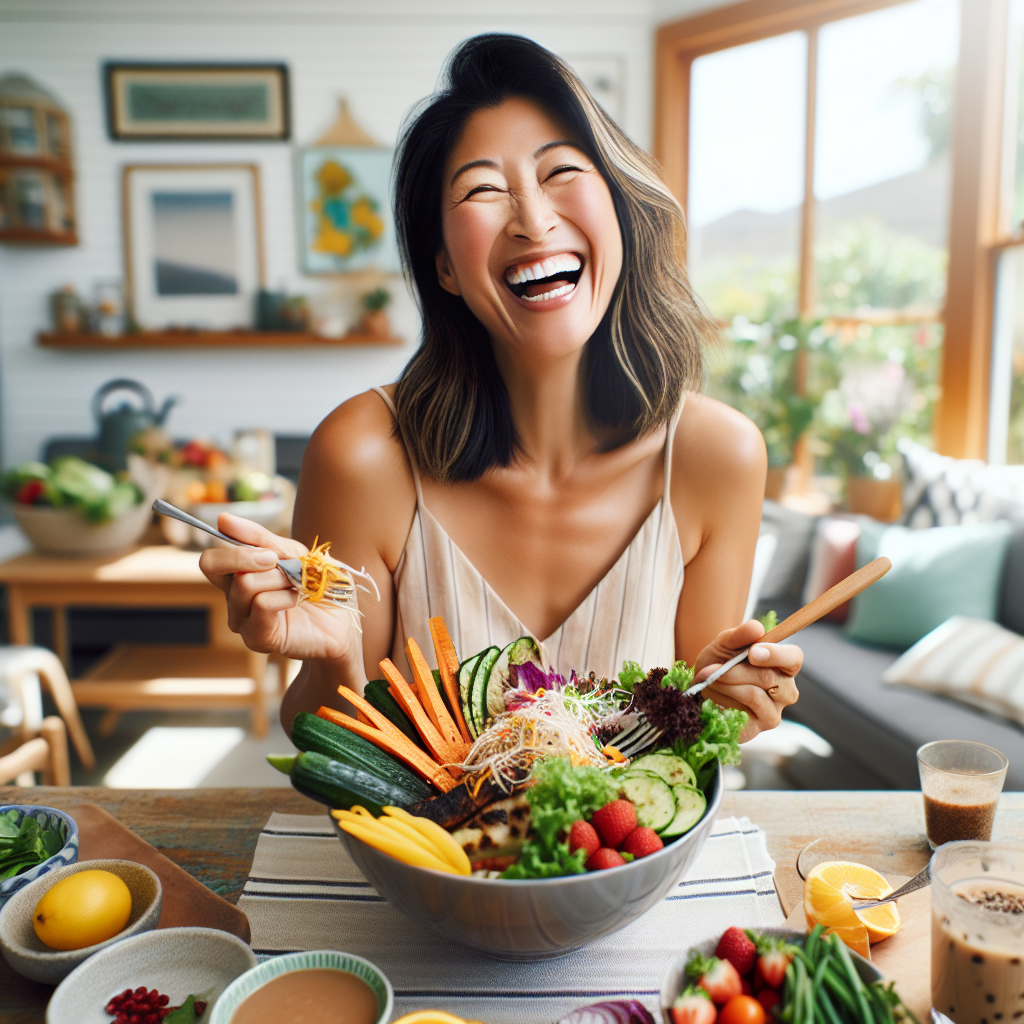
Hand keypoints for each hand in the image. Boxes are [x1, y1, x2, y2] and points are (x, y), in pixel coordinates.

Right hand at [198, 513, 355, 663]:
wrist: (344, 617)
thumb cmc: (318, 585)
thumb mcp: (293, 553)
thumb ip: (259, 539)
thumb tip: (222, 519)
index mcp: (238, 576)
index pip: (211, 558)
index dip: (233, 545)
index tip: (267, 548)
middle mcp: (234, 598)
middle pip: (211, 565)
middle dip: (247, 555)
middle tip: (277, 560)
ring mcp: (243, 619)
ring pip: (244, 584)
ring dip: (279, 577)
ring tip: (298, 585)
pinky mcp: (257, 637)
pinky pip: (261, 604)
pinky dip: (286, 596)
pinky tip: (297, 600)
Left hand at [692, 620, 800, 741]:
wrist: (700, 687)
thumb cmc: (719, 662)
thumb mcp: (725, 643)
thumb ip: (740, 634)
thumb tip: (757, 628)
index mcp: (784, 666)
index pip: (794, 658)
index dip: (776, 654)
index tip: (753, 652)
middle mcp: (785, 691)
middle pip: (770, 678)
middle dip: (735, 671)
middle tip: (712, 669)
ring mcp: (773, 713)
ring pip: (754, 696)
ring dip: (725, 685)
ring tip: (708, 679)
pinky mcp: (756, 729)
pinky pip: (741, 715)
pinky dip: (721, 702)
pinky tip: (712, 697)